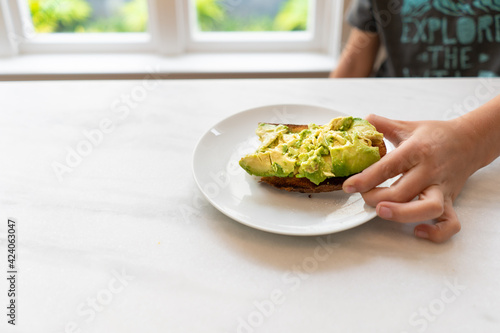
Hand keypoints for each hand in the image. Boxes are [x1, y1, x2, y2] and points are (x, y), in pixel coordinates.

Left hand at [343, 114, 480, 242]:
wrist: (470, 140)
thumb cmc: (435, 134)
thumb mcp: (407, 126)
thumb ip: (383, 125)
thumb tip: (363, 120)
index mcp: (416, 150)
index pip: (389, 167)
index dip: (366, 179)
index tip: (349, 186)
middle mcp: (430, 170)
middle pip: (403, 192)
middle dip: (377, 198)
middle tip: (363, 196)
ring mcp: (442, 187)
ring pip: (428, 208)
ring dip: (403, 214)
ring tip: (382, 212)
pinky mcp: (451, 200)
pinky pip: (450, 223)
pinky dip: (436, 232)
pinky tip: (417, 231)